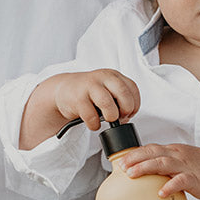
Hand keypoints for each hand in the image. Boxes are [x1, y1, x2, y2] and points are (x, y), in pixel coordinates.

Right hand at [20, 69, 139, 144]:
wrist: (64, 90)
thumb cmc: (89, 93)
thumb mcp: (107, 90)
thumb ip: (119, 99)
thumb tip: (126, 117)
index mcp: (113, 76)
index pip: (132, 88)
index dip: (134, 104)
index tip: (129, 113)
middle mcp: (102, 78)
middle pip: (123, 93)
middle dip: (125, 110)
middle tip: (120, 117)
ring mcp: (89, 86)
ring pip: (107, 103)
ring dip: (111, 116)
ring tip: (107, 119)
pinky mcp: (78, 98)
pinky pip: (91, 116)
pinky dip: (95, 124)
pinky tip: (93, 122)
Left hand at [119, 143, 199, 199]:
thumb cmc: (196, 165)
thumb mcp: (176, 159)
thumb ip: (160, 163)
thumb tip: (137, 171)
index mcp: (171, 151)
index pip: (150, 148)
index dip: (134, 154)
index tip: (120, 161)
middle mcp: (176, 156)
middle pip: (154, 153)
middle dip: (136, 159)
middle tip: (122, 167)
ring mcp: (185, 166)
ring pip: (164, 163)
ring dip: (146, 167)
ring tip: (133, 174)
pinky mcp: (194, 179)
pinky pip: (181, 181)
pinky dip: (170, 186)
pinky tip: (161, 192)